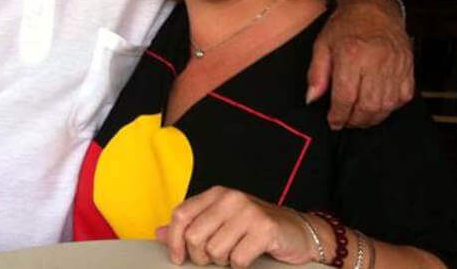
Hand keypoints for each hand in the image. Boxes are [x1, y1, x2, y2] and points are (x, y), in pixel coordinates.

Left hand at [156, 186, 316, 267]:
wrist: (296, 231)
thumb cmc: (256, 228)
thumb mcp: (220, 222)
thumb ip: (191, 226)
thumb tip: (160, 233)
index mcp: (216, 194)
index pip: (181, 214)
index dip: (175, 241)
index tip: (178, 257)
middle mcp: (231, 198)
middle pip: (195, 237)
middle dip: (202, 256)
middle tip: (216, 257)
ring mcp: (248, 212)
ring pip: (215, 251)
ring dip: (224, 261)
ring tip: (235, 253)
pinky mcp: (264, 228)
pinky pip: (238, 259)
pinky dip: (241, 265)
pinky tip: (249, 255)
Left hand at [308, 0, 412, 128]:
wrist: (375, 8)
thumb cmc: (346, 25)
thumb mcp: (322, 44)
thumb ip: (316, 73)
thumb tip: (311, 98)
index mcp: (351, 55)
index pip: (345, 97)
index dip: (338, 115)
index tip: (333, 122)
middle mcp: (376, 62)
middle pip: (367, 106)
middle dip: (354, 120)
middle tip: (346, 121)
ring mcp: (395, 66)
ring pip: (386, 106)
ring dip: (371, 118)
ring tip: (359, 116)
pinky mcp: (408, 68)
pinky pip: (402, 98)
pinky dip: (390, 107)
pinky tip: (377, 104)